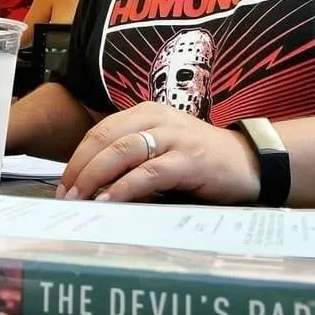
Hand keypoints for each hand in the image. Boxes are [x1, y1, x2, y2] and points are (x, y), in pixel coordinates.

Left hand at [57, 101, 260, 203]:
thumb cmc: (200, 159)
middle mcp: (158, 118)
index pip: (100, 131)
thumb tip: (91, 184)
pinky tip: (110, 202)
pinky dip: (125, 188)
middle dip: (80, 168)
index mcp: (146, 112)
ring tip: (81, 199)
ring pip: (122, 152)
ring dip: (95, 177)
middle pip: (105, 139)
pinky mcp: (189, 160)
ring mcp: (174, 137)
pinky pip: (149, 173)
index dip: (77, 157)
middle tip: (66, 195)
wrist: (249, 162)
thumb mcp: (161, 148)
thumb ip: (132, 157)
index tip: (64, 184)